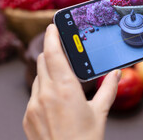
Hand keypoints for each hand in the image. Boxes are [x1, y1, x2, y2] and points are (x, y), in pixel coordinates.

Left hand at [23, 24, 120, 139]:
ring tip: (62, 83)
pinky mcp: (27, 116)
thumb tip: (116, 73)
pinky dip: (42, 92)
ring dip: (47, 74)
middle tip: (62, 53)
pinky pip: (33, 95)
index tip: (53, 26)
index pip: (53, 52)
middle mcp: (45, 93)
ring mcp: (33, 105)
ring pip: (38, 78)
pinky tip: (54, 104)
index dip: (52, 36)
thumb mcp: (99, 113)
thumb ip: (108, 89)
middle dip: (51, 53)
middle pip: (43, 61)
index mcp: (65, 88)